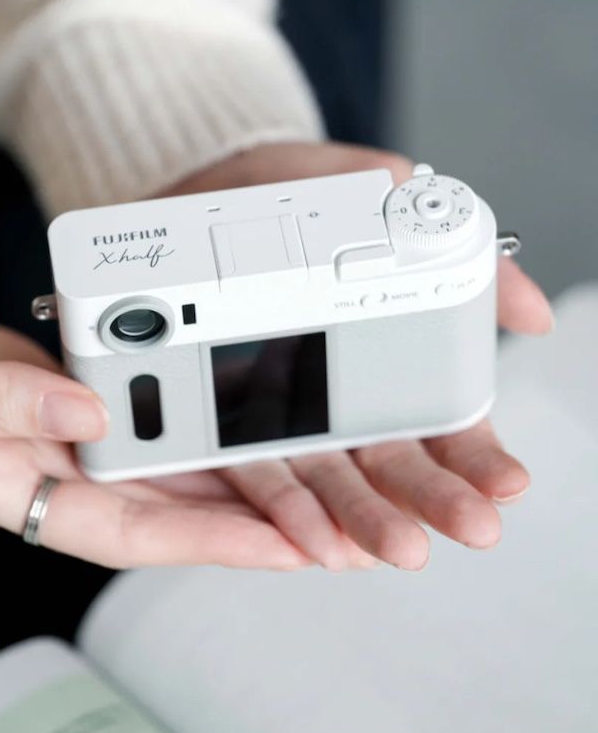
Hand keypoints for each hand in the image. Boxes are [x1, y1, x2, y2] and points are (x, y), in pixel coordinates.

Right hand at [0, 291, 308, 569]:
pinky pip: (139, 406)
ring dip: (236, 471)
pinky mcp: (55, 386)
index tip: (288, 551)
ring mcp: (54, 427)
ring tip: (319, 479)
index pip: (128, 530)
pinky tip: (242, 411)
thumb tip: (86, 408)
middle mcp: (44, 465)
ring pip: (163, 460)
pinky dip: (190, 411)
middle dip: (252, 519)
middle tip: (338, 525)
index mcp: (6, 485)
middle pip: (168, 505)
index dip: (211, 543)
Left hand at [158, 141, 553, 570]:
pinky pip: (260, 476)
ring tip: (399, 547)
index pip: (442, 421)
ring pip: (333, 481)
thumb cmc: (290, 189)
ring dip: (368, 518)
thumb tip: (533, 314)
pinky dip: (290, 512)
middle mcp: (339, 398)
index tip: (507, 481)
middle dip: (435, 497)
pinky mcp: (228, 423)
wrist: (199, 185)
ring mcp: (283, 417)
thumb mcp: (376, 198)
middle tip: (473, 526)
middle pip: (394, 461)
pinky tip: (318, 542)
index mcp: (383, 360)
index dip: (477, 453)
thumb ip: (451, 246)